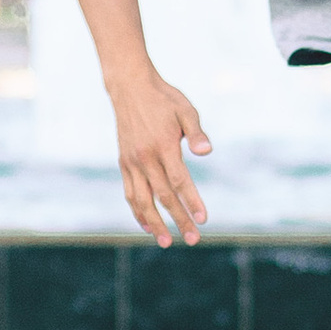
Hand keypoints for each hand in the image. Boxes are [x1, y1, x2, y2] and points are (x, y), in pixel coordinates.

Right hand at [110, 68, 210, 244]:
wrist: (129, 88)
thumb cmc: (163, 99)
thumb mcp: (185, 110)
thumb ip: (196, 132)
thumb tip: (206, 152)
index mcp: (163, 146)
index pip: (179, 181)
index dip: (192, 202)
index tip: (204, 219)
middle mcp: (145, 158)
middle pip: (163, 196)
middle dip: (179, 219)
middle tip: (193, 239)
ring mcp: (131, 162)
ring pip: (142, 200)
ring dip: (154, 224)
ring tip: (166, 242)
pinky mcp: (124, 163)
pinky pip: (130, 193)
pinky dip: (137, 211)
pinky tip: (147, 225)